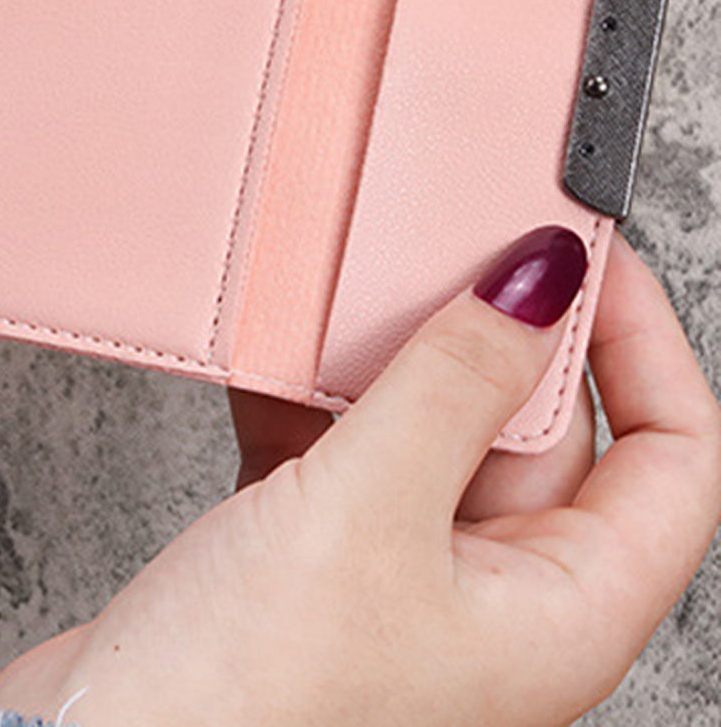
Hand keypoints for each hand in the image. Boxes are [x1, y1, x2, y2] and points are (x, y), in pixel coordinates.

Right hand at [0, 227, 720, 726]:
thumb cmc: (246, 703)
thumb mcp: (367, 513)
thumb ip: (455, 383)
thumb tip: (543, 278)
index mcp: (558, 616)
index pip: (669, 463)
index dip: (645, 348)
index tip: (585, 254)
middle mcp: (490, 599)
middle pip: (541, 431)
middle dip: (496, 331)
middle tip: (447, 236)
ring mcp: (396, 576)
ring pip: (432, 428)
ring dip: (390, 355)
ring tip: (352, 285)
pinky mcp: (309, 557)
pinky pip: (339, 445)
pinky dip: (310, 391)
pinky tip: (274, 350)